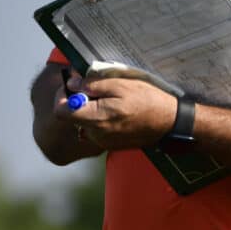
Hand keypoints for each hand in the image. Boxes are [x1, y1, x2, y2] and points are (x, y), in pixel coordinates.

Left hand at [55, 74, 177, 150]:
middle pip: (72, 117)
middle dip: (79, 100)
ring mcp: (102, 142)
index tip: (71, 85)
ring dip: (91, 109)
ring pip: (84, 122)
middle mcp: (96, 134)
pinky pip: (95, 129)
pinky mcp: (109, 145)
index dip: (62, 96)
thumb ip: (93, 85)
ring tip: (111, 99)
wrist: (168, 121)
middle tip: (96, 88)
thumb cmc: (147, 99)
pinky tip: (117, 111)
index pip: (62, 112)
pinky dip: (100, 118)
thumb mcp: (121, 84)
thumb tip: (72, 84)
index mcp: (97, 118)